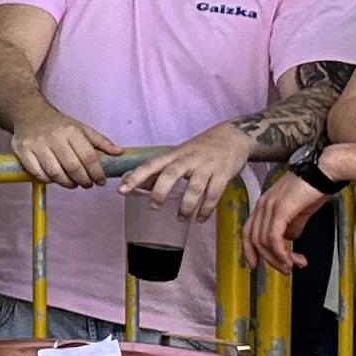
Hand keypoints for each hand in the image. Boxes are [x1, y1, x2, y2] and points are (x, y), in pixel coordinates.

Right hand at [5, 108, 116, 189]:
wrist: (29, 113)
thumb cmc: (58, 124)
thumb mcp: (81, 128)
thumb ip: (100, 141)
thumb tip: (118, 152)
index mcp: (71, 131)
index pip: (88, 156)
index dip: (97, 173)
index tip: (100, 181)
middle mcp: (54, 137)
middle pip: (72, 167)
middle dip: (83, 180)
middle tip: (87, 184)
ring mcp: (37, 145)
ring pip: (55, 172)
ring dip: (67, 183)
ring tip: (73, 184)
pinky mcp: (23, 151)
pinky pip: (38, 173)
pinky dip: (48, 180)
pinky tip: (55, 179)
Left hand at [121, 126, 251, 223]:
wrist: (234, 136)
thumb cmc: (202, 148)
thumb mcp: (180, 154)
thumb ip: (163, 168)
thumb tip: (141, 185)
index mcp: (175, 154)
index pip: (150, 165)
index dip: (135, 177)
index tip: (121, 190)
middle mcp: (189, 159)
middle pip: (171, 174)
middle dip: (160, 192)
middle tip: (154, 207)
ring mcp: (207, 166)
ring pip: (195, 188)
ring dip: (186, 206)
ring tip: (181, 219)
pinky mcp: (224, 173)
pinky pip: (214, 194)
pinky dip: (206, 209)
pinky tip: (200, 219)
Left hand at [245, 171, 325, 269]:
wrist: (325, 170)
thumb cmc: (315, 186)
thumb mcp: (300, 210)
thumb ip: (293, 225)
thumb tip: (290, 238)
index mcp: (264, 204)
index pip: (249, 231)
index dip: (249, 250)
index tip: (255, 264)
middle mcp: (263, 205)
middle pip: (254, 240)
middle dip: (270, 259)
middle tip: (285, 269)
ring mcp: (269, 206)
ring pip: (263, 241)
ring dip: (278, 258)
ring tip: (293, 265)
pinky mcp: (280, 210)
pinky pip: (273, 237)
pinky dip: (281, 252)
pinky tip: (290, 259)